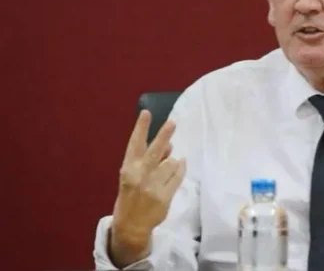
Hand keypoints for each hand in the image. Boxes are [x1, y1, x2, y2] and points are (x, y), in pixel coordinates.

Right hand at [108, 110, 186, 266]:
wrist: (130, 224)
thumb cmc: (131, 194)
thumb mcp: (133, 176)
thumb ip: (149, 160)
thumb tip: (169, 145)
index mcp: (128, 168)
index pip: (134, 144)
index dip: (140, 128)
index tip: (146, 113)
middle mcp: (139, 175)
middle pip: (154, 151)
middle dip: (163, 136)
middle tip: (172, 122)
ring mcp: (152, 186)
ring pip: (171, 163)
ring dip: (172, 161)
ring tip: (167, 165)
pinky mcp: (164, 196)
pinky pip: (178, 176)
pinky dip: (181, 169)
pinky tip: (180, 166)